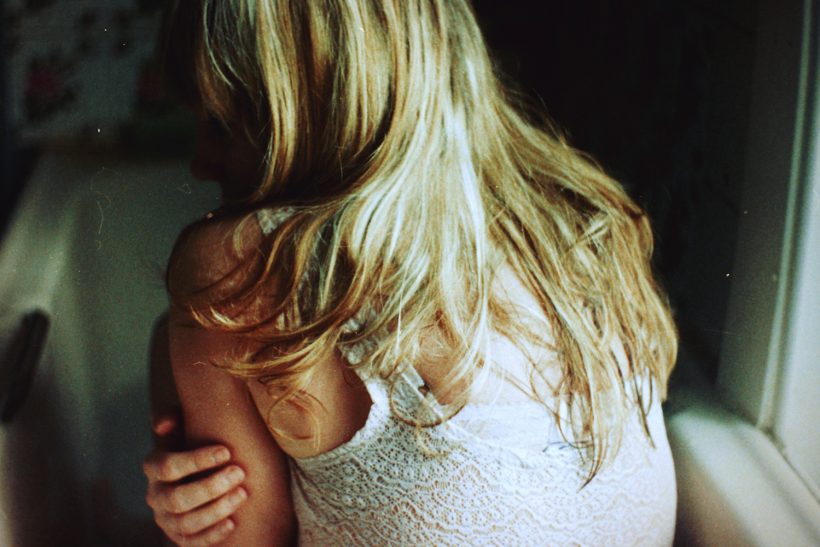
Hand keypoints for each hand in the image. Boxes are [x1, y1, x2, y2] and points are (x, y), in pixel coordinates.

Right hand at [144, 410, 248, 545]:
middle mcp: (155, 495)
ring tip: (243, 494)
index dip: (196, 460)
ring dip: (215, 510)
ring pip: (185, 523)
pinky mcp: (179, 536)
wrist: (199, 470)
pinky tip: (233, 523)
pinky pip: (191, 542)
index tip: (227, 451)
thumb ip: (172, 415)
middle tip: (240, 473)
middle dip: (210, 487)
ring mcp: (166, 519)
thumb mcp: (184, 422)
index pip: (167, 466)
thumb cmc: (195, 439)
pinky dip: (212, 535)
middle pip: (177, 498)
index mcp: (154, 466)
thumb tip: (165, 424)